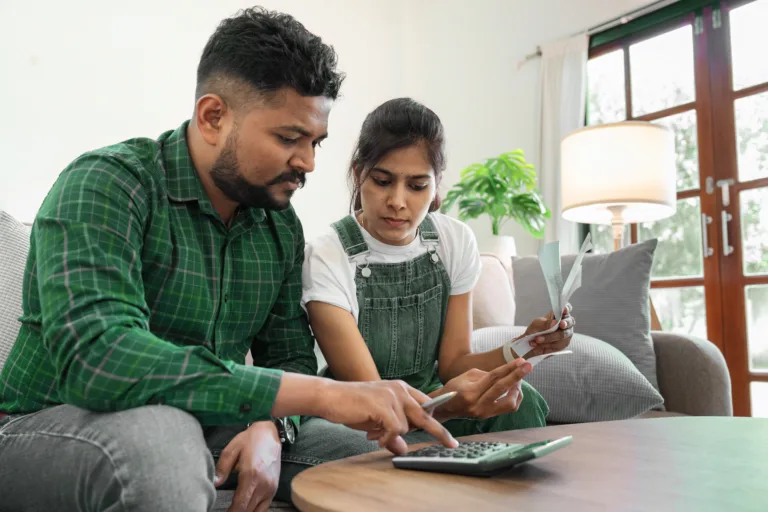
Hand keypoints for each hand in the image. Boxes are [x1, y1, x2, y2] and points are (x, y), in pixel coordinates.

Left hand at [215, 421, 281, 511]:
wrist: (271, 433)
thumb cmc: (251, 440)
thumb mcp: (232, 449)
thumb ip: (222, 468)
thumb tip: (215, 483)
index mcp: (251, 475)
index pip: (240, 505)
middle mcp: (263, 485)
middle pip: (248, 511)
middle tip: (227, 511)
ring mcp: (271, 488)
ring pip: (257, 511)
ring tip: (234, 510)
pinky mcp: (274, 488)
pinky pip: (264, 507)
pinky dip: (254, 511)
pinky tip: (246, 509)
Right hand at [319, 380, 458, 454]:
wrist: (331, 397)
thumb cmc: (353, 407)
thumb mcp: (376, 421)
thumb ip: (392, 432)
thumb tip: (403, 449)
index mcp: (401, 389)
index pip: (426, 405)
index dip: (437, 420)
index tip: (449, 435)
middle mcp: (400, 389)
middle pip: (427, 413)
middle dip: (439, 431)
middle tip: (451, 445)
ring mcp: (392, 395)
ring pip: (407, 426)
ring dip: (392, 435)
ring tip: (374, 433)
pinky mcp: (383, 404)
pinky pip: (395, 429)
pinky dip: (386, 437)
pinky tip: (374, 436)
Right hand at [435, 359, 531, 420]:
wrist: (445, 408)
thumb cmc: (454, 388)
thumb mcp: (466, 376)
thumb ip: (486, 375)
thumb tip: (505, 374)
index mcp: (470, 392)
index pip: (493, 378)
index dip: (508, 368)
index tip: (521, 361)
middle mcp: (478, 404)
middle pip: (502, 389)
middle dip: (517, 376)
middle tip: (528, 366)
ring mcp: (484, 413)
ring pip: (510, 403)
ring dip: (517, 389)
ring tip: (518, 378)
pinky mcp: (489, 417)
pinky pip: (507, 408)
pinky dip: (513, 397)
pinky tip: (513, 388)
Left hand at [525, 304, 574, 356]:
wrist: (530, 343)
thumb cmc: (535, 330)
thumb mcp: (536, 324)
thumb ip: (545, 323)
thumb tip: (555, 323)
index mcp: (559, 314)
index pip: (567, 308)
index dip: (567, 308)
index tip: (564, 309)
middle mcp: (566, 323)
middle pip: (570, 322)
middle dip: (565, 323)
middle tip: (560, 324)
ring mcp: (566, 334)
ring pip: (564, 335)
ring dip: (550, 337)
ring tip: (537, 339)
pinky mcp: (564, 344)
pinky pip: (559, 344)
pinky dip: (549, 345)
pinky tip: (540, 345)